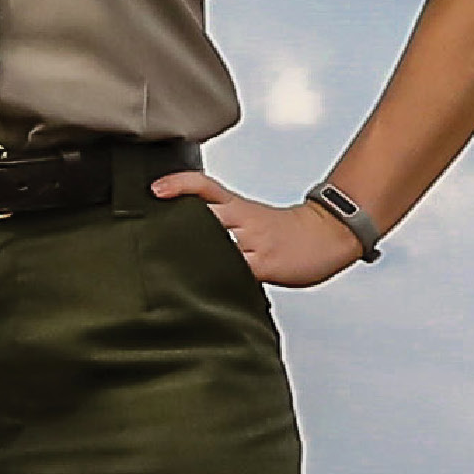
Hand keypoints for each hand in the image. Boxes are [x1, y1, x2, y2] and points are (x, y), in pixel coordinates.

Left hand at [155, 169, 366, 290]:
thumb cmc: (282, 230)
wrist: (325, 235)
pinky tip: (199, 288)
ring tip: (164, 262)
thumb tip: (183, 235)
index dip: (179, 185)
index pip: (204, 188)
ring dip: (194, 253)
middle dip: (178, 225)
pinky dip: (218, 277)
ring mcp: (254, 243)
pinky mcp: (265, 265)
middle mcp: (242, 221)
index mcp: (237, 206)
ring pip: (217, 244)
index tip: (155, 189)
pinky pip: (235, 272)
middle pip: (204, 216)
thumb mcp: (250, 216)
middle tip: (148, 233)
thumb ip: (220, 222)